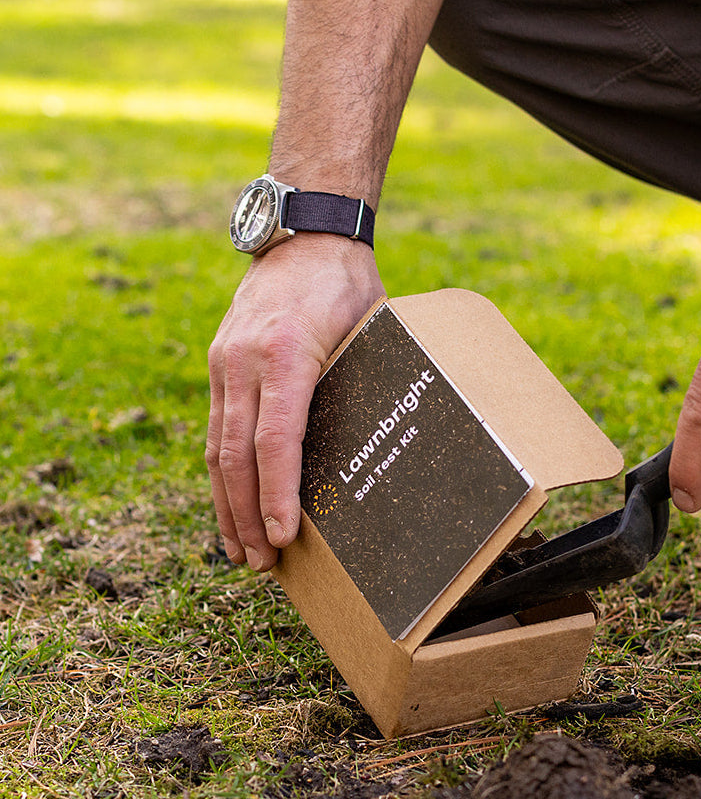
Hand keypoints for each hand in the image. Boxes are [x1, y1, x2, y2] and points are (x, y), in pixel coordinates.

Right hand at [206, 235, 385, 569]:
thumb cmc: (348, 283)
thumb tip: (388, 445)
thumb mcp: (370, 329)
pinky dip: (220, 473)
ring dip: (226, 504)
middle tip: (261, 563)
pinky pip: (215, 428)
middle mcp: (245, 361)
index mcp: (288, 354)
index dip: (278, 495)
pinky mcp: (220, 363)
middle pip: (236, 455)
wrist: (304, 234)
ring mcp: (226, 362)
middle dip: (247, 515)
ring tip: (239, 551)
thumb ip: (365, 383)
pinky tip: (228, 503)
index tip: (283, 537)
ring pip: (216, 448)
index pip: (276, 442)